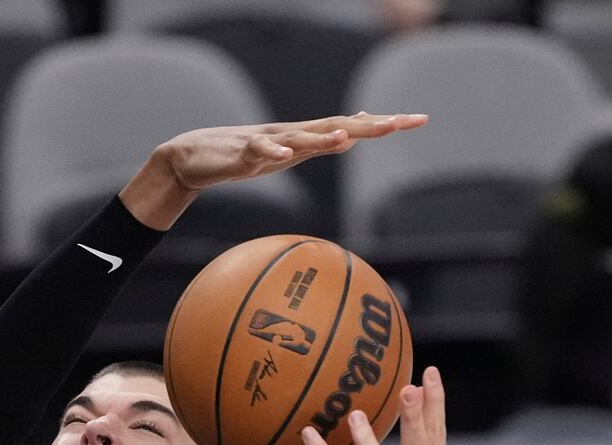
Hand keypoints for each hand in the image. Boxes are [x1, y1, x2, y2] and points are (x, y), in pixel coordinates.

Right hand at [122, 112, 428, 228]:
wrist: (192, 158)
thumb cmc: (239, 157)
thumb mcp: (287, 153)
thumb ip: (320, 142)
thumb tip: (354, 133)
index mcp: (305, 137)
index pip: (352, 127)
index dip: (383, 122)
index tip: (418, 119)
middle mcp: (292, 135)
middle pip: (336, 127)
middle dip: (368, 125)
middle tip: (401, 123)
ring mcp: (267, 142)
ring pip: (301, 138)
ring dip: (324, 137)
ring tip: (349, 135)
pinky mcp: (241, 154)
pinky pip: (259, 152)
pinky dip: (273, 151)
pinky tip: (286, 152)